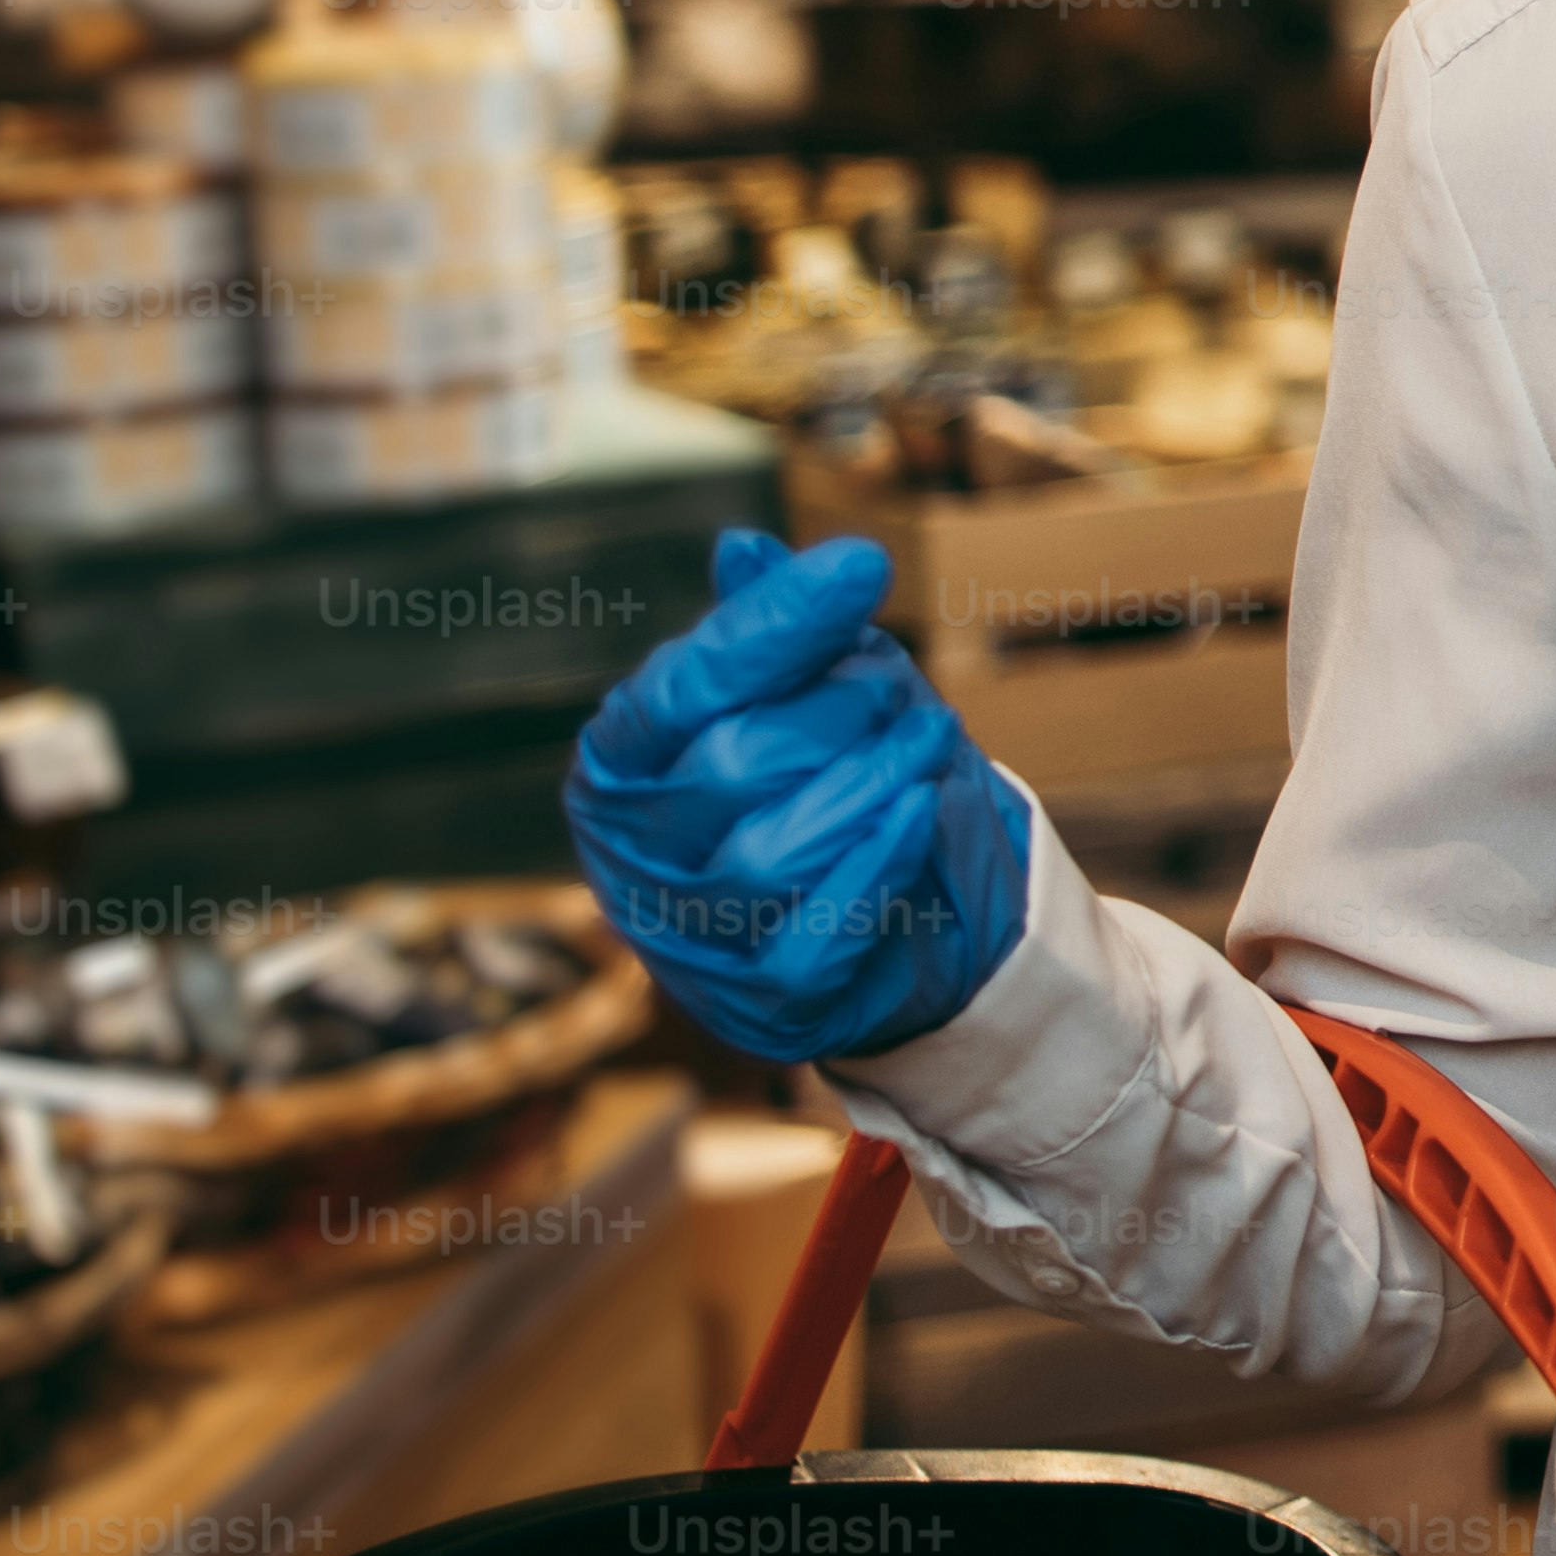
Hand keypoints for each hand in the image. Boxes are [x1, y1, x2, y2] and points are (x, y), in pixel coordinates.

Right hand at [565, 531, 1034, 1065]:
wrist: (918, 911)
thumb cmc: (844, 776)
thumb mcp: (817, 689)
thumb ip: (774, 632)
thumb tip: (742, 549)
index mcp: (623, 764)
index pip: (683, 690)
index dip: (772, 627)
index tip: (864, 564)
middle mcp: (636, 854)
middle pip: (733, 768)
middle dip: (839, 714)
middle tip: (901, 692)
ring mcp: (688, 939)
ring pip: (768, 856)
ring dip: (871, 784)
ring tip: (932, 740)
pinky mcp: (757, 1006)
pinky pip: (808, 944)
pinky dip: (875, 869)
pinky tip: (923, 815)